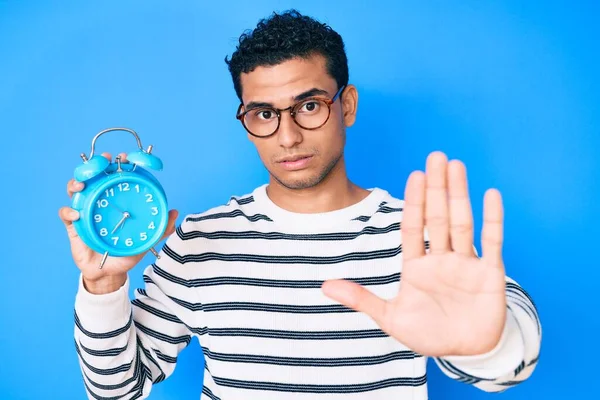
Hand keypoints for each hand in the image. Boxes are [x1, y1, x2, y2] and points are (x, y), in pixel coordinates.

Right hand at [59, 152, 178, 293]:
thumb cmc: (126, 252)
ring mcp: (84, 212)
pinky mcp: (73, 226)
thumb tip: (175, 213)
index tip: (124, 157)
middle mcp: (98, 202)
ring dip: (75, 183)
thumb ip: (161, 227)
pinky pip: (66, 214)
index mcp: (115, 201)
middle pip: (91, 177)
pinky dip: (69, 212)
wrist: (110, 272)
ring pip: (74, 190)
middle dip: (93, 165)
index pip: (114, 177)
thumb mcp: (145, 239)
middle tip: (101, 161)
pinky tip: (77, 216)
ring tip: (81, 185)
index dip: (117, 165)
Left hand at [322, 151, 506, 356]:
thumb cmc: (429, 334)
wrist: (467, 353)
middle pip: (437, 217)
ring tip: (456, 166)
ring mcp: (466, 264)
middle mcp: (441, 259)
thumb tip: (324, 286)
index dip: (413, 202)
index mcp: (416, 266)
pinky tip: (490, 195)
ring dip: (459, 195)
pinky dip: (492, 220)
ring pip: (461, 222)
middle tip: (435, 157)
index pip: (413, 227)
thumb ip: (361, 300)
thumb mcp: (391, 318)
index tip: (414, 175)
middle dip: (436, 188)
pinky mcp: (490, 274)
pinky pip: (492, 242)